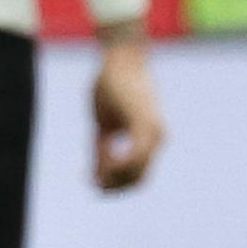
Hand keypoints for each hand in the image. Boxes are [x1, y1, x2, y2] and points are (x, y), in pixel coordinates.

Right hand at [91, 28, 164, 191]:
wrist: (119, 60)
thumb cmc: (111, 89)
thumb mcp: (104, 127)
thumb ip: (103, 151)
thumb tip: (97, 177)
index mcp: (149, 138)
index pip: (138, 176)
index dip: (115, 185)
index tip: (92, 181)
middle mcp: (157, 137)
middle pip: (138, 180)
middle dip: (113, 187)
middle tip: (90, 181)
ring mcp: (153, 131)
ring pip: (137, 173)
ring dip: (113, 178)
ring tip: (93, 170)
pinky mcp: (144, 123)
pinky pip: (135, 157)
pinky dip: (116, 166)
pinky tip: (101, 159)